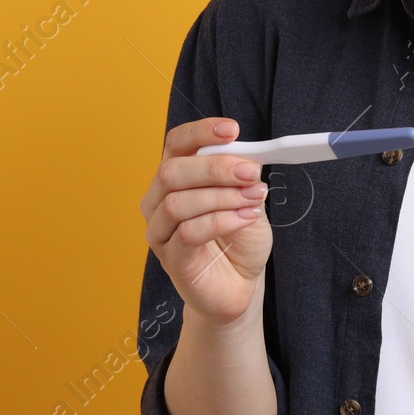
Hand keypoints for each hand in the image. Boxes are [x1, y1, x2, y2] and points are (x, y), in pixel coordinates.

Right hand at [140, 117, 270, 327]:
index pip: (176, 144)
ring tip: (254, 199)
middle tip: (251, 172)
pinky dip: (221, 221)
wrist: (240, 285)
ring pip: (177, 203)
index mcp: (176, 178)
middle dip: (215, 168)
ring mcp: (160, 232)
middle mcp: (159, 202)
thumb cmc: (239, 239)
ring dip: (222, 196)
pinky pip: (187, 233)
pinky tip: (245, 219)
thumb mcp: (248, 198)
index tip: (232, 130)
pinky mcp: (171, 260)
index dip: (200, 132)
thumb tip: (249, 158)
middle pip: (171, 171)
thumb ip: (243, 178)